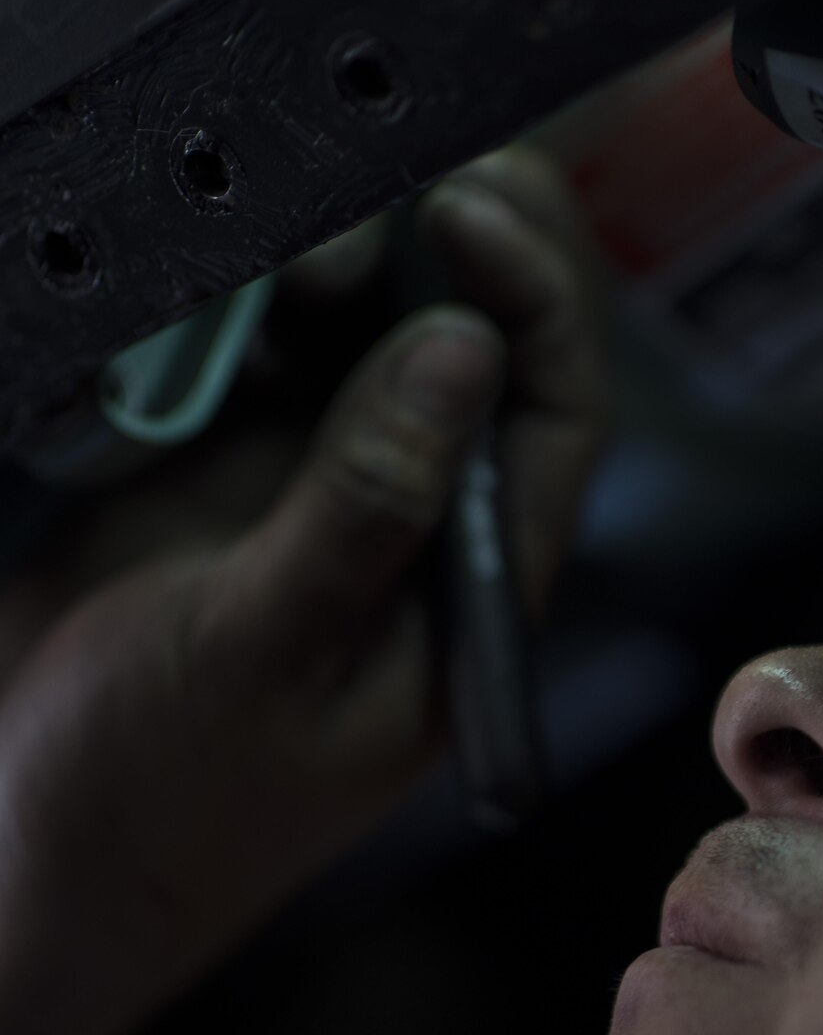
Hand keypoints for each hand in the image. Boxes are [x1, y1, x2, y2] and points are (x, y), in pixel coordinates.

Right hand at [0, 147, 607, 1025]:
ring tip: (291, 241)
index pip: (558, 416)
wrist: (29, 851)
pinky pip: (265, 351)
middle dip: (455, 254)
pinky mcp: (232, 470)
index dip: (539, 300)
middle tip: (392, 183)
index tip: (471, 214)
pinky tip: (222, 280)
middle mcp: (423, 522)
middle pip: (483, 353)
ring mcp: (327, 488)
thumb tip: (462, 356)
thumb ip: (364, 505)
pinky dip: (249, 300)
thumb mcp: (263, 654)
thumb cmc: (159, 797)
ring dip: (346, 265)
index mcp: (473, 585)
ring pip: (373, 333)